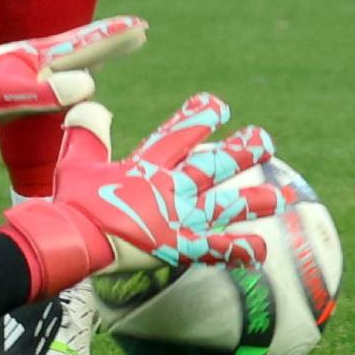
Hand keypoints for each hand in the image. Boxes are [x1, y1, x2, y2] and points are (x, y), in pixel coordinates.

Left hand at [0, 15, 148, 133]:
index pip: (85, 45)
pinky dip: (65, 68)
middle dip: (108, 40)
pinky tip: (59, 75)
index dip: (114, 39)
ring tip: (109, 47)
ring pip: (62, 55)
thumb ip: (48, 93)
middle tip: (137, 32)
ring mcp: (17, 66)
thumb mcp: (9, 98)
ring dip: (89, 50)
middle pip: (78, 45)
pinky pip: (47, 71)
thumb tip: (89, 83)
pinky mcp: (4, 78)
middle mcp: (30, 57)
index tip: (143, 27)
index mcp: (36, 59)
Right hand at [0, 94, 298, 300]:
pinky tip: (261, 250)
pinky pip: (216, 250)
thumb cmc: (70, 202)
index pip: (178, 134)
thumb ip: (87, 131)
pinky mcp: (177, 247)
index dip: (199, 117)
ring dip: (255, 201)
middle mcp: (169, 188)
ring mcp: (177, 218)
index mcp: (145, 166)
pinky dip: (239, 250)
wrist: (72, 239)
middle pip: (214, 165)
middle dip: (242, 151)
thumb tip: (92, 104)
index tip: (217, 104)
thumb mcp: (75, 160)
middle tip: (264, 139)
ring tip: (283, 196)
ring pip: (225, 206)